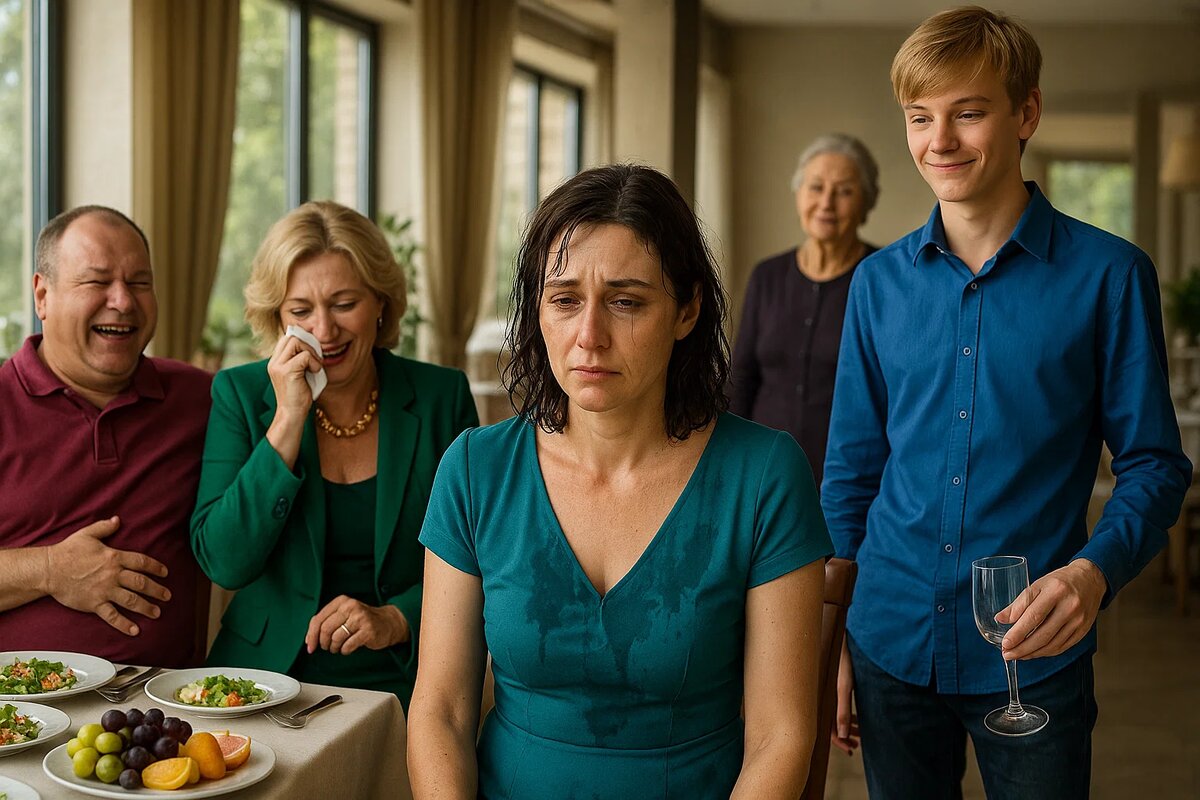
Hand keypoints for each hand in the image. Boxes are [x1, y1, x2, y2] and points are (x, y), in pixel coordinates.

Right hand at [43, 516, 170, 635]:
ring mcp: (104, 590)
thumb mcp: (87, 534)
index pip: (141, 562)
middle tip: (167, 596)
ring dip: (146, 607)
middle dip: (157, 590)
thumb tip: (118, 519)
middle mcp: (112, 575)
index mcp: (114, 557)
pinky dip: (124, 624)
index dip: (155, 567)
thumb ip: (105, 527)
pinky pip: (112, 616)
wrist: (48, 569)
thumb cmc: (67, 551)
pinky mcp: (94, 604)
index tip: (165, 572)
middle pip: (141, 583)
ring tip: (157, 612)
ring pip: (131, 600)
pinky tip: (135, 630)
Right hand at [266, 331, 321, 426]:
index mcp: (275, 362)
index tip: (312, 354)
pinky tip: (315, 372)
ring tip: (314, 367)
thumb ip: (300, 359)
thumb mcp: (299, 373)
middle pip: (291, 337)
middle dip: (307, 344)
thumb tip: (313, 342)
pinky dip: (314, 362)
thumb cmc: (299, 396)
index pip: (287, 339)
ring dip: (311, 352)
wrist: (292, 414)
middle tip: (315, 360)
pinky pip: (305, 356)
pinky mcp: (286, 371)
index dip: (302, 341)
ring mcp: (278, 366)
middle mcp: (273, 362)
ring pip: (296, 342)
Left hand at [304, 595, 409, 655]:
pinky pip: (348, 645)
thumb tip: (309, 639)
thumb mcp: (344, 614)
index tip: (310, 646)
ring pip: (336, 638)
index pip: (318, 619)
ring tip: (339, 647)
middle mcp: (350, 606)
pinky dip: (345, 650)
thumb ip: (327, 621)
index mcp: (341, 601)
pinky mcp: (367, 630)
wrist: (388, 622)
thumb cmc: (362, 620)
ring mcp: (360, 618)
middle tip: (327, 647)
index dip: (311, 635)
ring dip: (334, 648)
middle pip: (325, 629)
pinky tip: (348, 648)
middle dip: (323, 643)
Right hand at [831, 638, 859, 754]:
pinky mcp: (834, 687)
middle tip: (856, 744)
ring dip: (848, 726)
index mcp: (823, 700)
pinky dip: (848, 715)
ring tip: (860, 734)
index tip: (850, 750)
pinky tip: (858, 717)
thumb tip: (844, 735)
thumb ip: (843, 711)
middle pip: (831, 724)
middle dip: (845, 736)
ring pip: (836, 716)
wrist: (842, 639)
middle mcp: (824, 698)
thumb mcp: (845, 687)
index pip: (828, 729)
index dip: (839, 741)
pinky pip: (838, 706)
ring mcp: (829, 693)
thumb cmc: (842, 660)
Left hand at [995, 558, 1106, 660]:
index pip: (1033, 616)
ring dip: (1033, 653)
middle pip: (1043, 634)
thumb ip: (1019, 603)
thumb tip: (1000, 619)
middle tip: (1007, 654)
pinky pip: (1062, 646)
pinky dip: (1046, 652)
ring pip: (1053, 644)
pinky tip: (1034, 652)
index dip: (1018, 632)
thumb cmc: (1059, 581)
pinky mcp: (1083, 630)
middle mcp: (1069, 606)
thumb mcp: (1037, 585)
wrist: (1090, 580)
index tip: (1005, 643)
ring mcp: (1078, 620)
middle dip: (1023, 648)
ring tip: (1018, 655)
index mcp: (1055, 591)